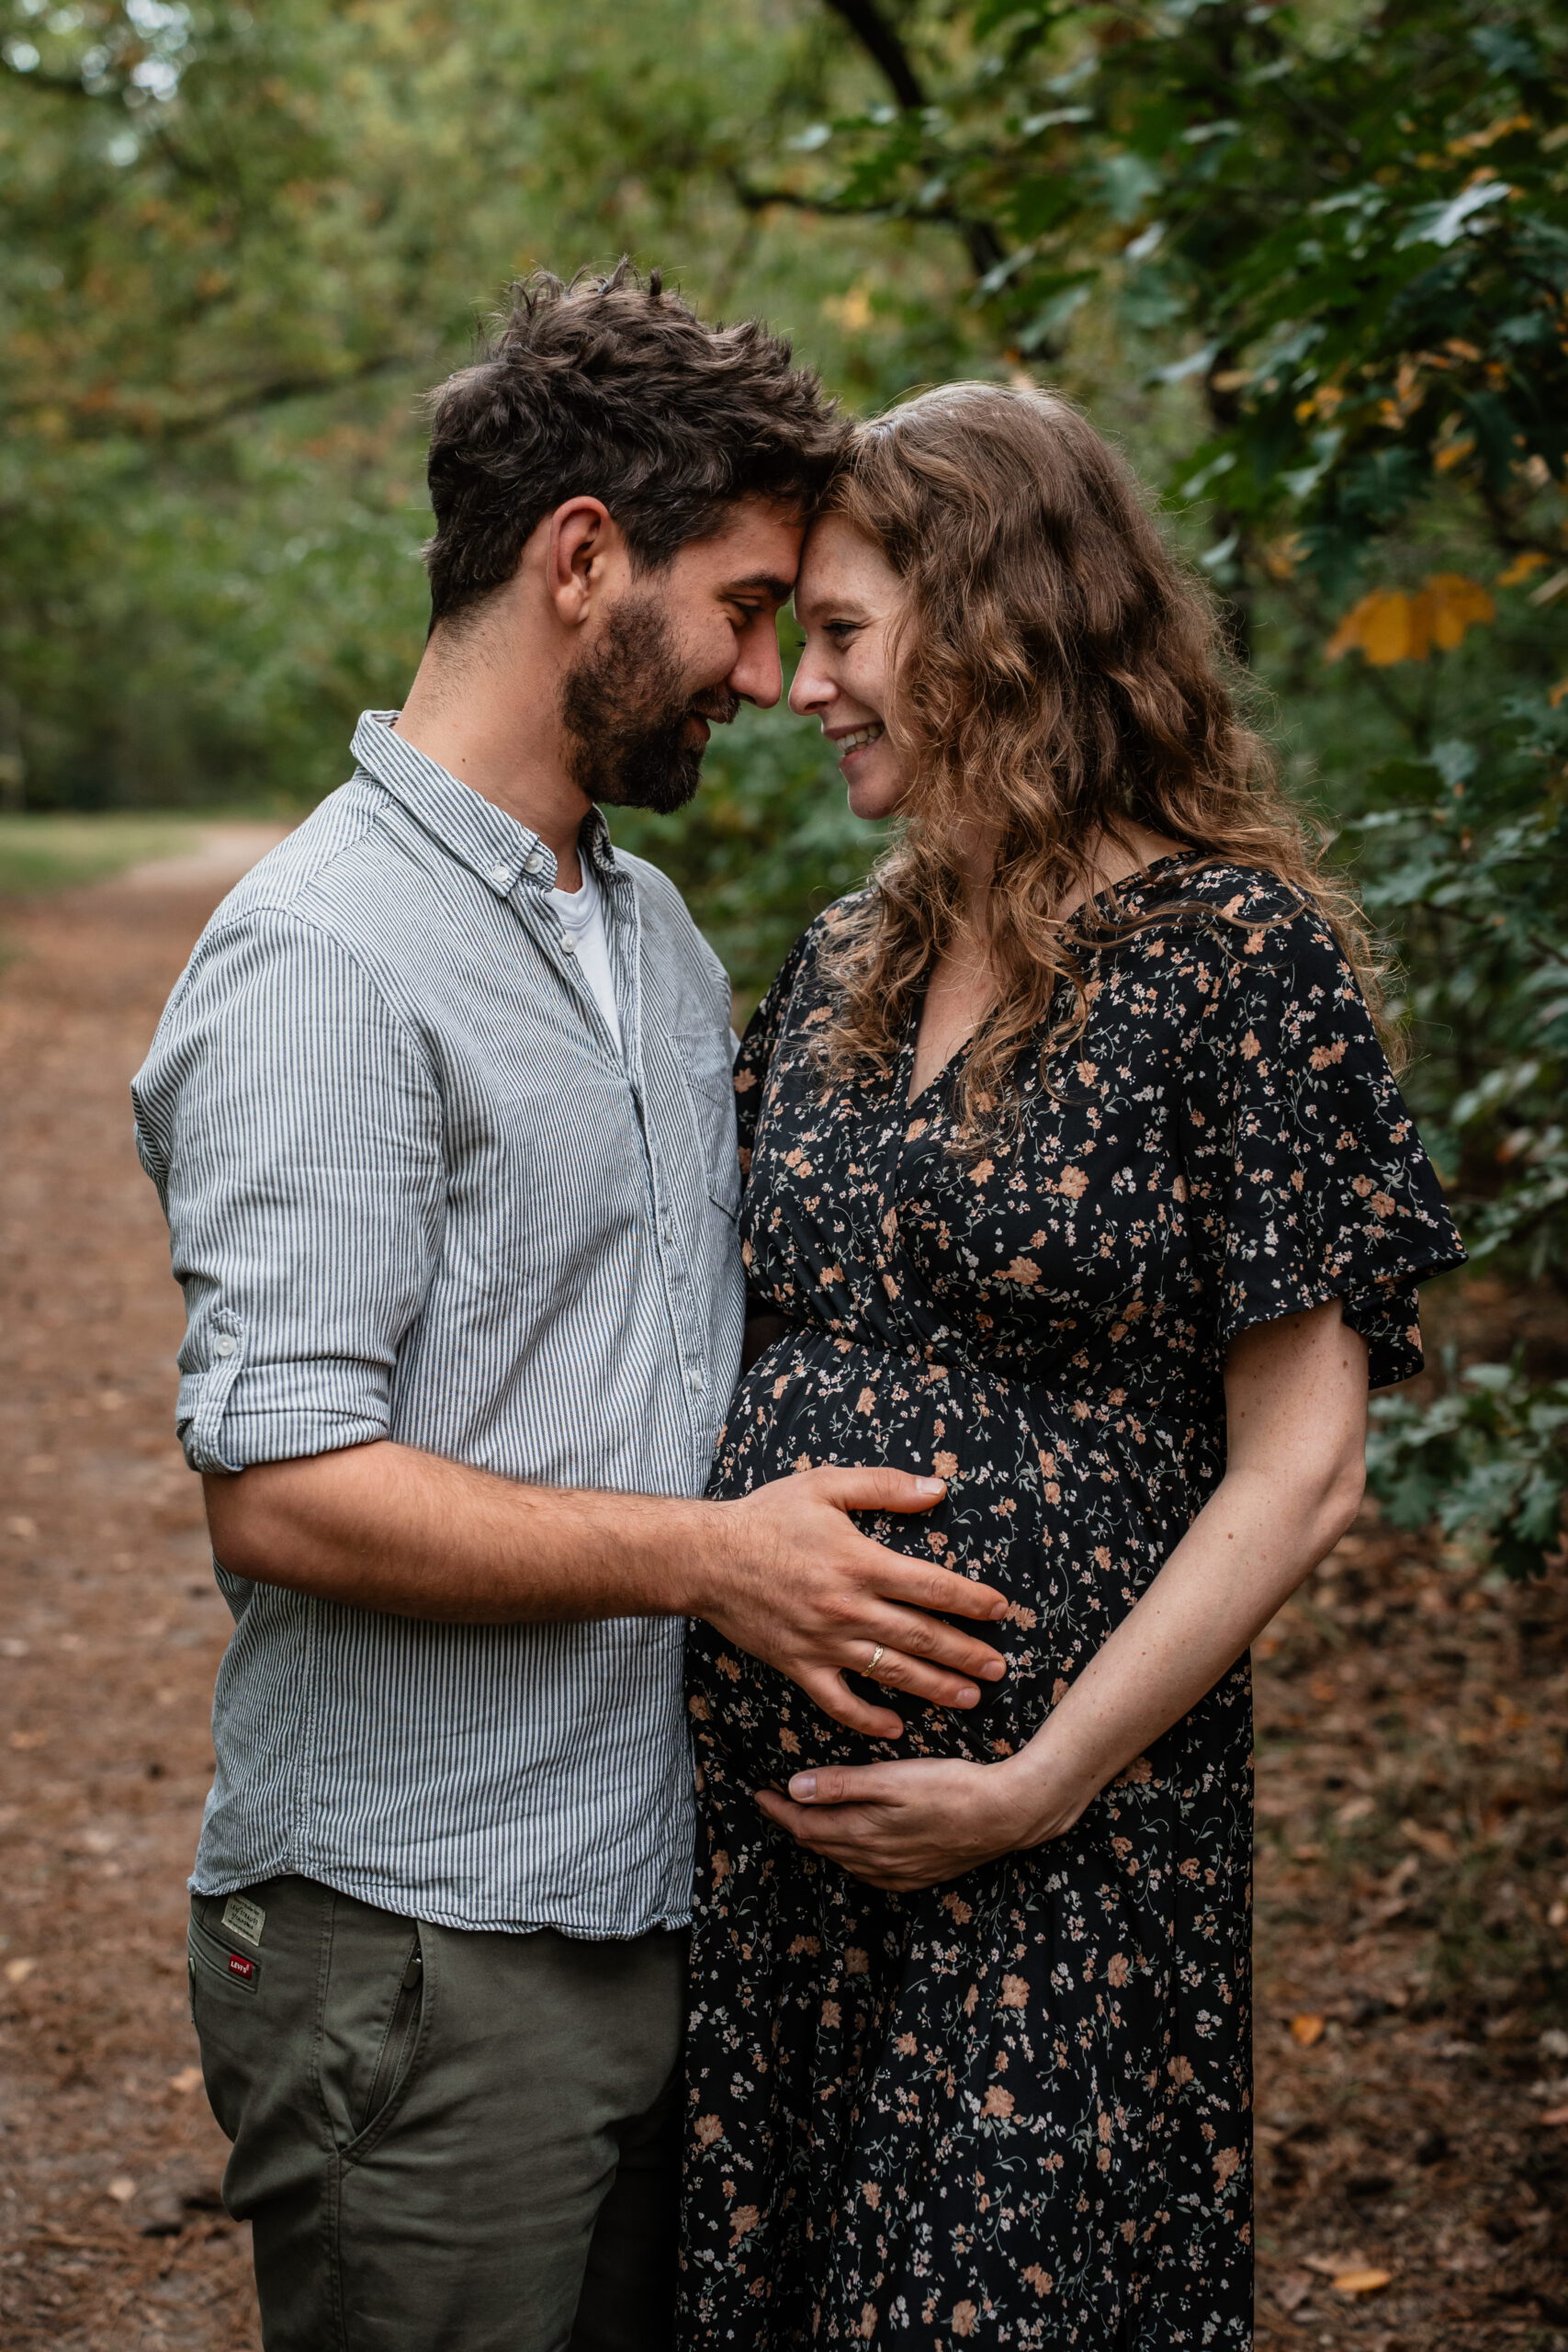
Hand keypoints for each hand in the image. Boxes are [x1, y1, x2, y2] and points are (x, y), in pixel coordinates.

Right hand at [698, 1466, 1009, 1738]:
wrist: (706, 1558)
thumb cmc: (767, 1517)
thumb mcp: (825, 1485)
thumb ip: (884, 1487)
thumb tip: (938, 1488)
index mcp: (860, 1563)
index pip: (932, 1587)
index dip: (971, 1600)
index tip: (1000, 1611)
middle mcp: (849, 1608)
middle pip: (922, 1636)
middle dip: (967, 1655)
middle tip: (999, 1669)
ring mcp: (824, 1642)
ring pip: (891, 1672)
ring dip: (935, 1688)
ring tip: (970, 1698)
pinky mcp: (798, 1665)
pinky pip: (839, 1701)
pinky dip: (868, 1719)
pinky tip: (895, 1728)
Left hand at [754, 1753, 1079, 1891]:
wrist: (1005, 1815)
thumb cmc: (951, 1787)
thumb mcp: (892, 1777)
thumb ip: (842, 1784)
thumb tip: (795, 1787)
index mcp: (863, 1834)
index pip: (806, 1825)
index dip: (779, 1810)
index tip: (759, 1793)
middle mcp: (874, 1861)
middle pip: (821, 1844)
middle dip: (795, 1823)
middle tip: (776, 1804)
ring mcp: (897, 1873)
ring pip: (844, 1859)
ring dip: (822, 1839)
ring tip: (808, 1820)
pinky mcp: (918, 1877)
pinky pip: (870, 1872)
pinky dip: (851, 1856)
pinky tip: (855, 1847)